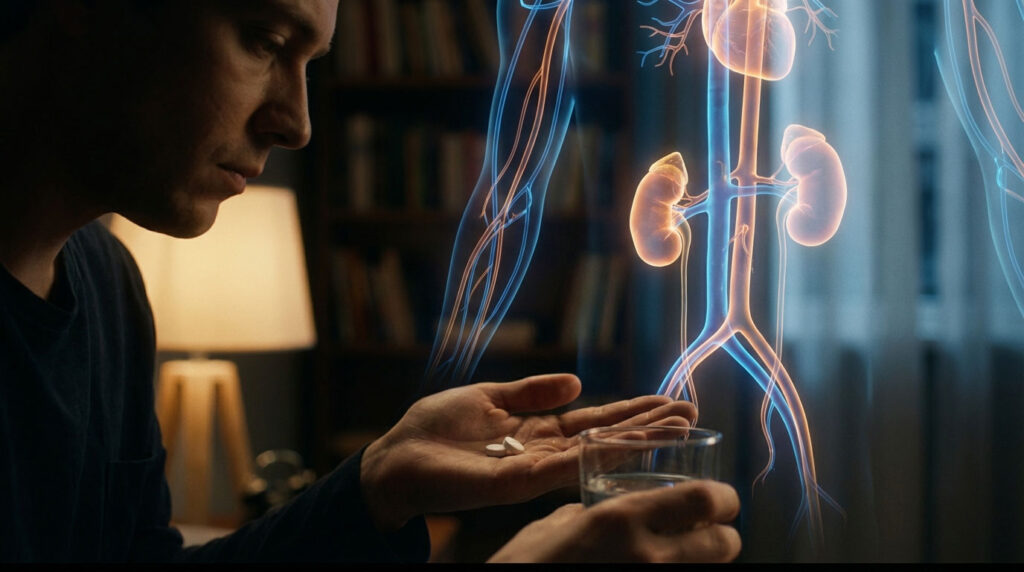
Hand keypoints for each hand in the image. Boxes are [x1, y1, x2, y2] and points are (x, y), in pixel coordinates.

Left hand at [360, 373, 695, 530]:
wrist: (395, 459)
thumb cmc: (434, 430)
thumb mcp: (487, 397)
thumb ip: (531, 392)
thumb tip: (577, 380)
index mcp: (537, 431)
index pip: (596, 421)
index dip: (633, 411)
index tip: (671, 401)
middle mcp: (543, 453)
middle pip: (607, 438)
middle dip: (649, 426)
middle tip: (693, 415)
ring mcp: (533, 470)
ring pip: (595, 454)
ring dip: (635, 442)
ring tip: (677, 429)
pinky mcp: (515, 483)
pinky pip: (563, 467)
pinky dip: (596, 454)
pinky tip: (626, 442)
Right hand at [487, 479, 740, 562]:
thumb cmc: (525, 562)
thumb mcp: (556, 525)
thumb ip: (592, 512)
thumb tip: (610, 509)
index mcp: (622, 518)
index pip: (706, 500)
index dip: (724, 497)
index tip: (720, 497)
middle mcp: (646, 555)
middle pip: (725, 544)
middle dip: (724, 536)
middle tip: (710, 530)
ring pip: (709, 570)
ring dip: (704, 559)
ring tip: (684, 551)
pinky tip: (658, 567)